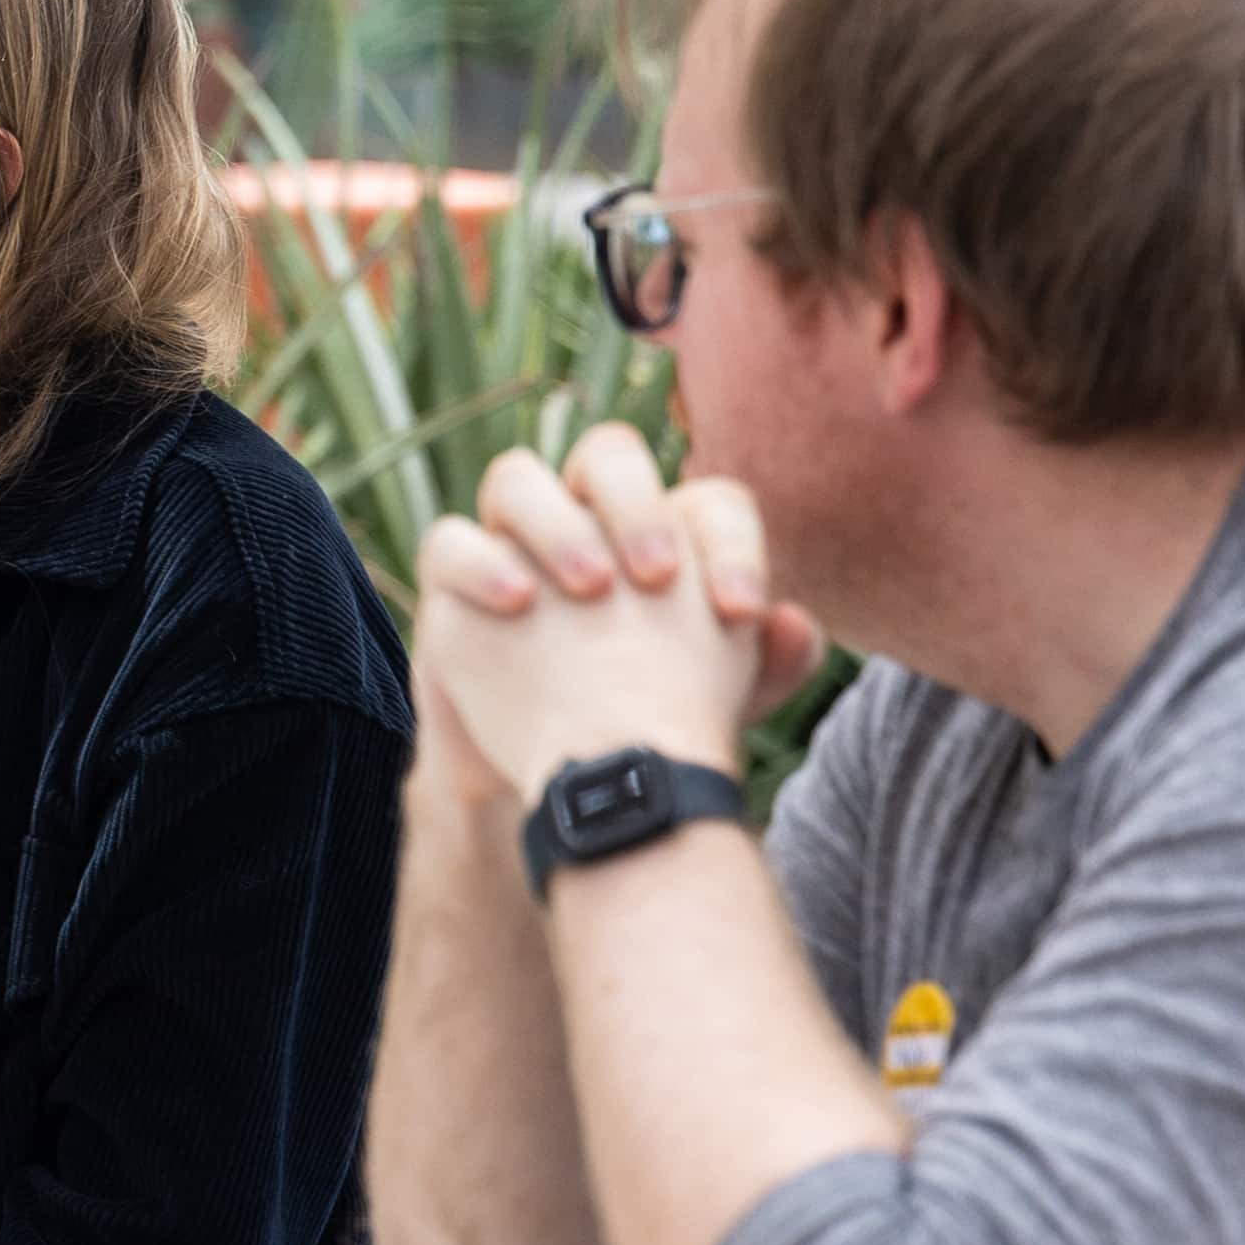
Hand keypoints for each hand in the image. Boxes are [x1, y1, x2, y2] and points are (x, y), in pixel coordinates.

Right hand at [410, 424, 820, 815]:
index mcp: (664, 537)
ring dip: (557, 523)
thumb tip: (795, 622)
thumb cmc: (651, 729)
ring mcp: (513, 545)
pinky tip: (519, 603)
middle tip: (658, 576)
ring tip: (591, 588)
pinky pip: (449, 542)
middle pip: (606, 454)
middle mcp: (586, 522)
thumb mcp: (722, 708)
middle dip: (634, 502)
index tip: (741, 613)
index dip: (730, 542)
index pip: (703, 499)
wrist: (575, 791)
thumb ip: (768, 665)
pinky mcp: (453, 584)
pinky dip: (483, 561)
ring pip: (517, 478)